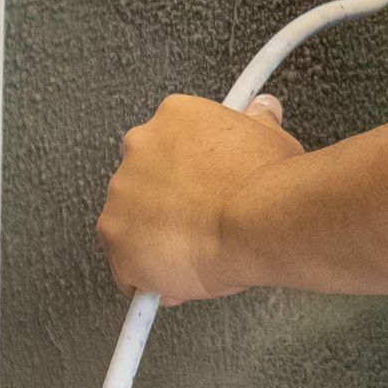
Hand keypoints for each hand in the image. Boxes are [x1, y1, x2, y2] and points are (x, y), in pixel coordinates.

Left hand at [96, 92, 300, 303]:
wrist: (256, 219)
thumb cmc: (265, 181)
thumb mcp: (271, 137)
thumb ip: (257, 121)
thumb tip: (262, 109)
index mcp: (172, 118)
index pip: (168, 143)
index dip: (187, 172)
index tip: (203, 188)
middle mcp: (138, 148)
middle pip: (143, 182)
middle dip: (166, 203)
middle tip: (201, 221)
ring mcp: (121, 195)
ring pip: (131, 225)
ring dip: (154, 238)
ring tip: (195, 253)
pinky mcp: (116, 240)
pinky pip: (127, 268)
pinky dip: (148, 278)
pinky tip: (180, 278)